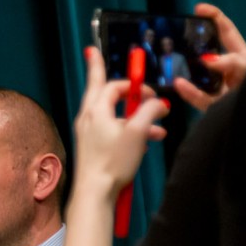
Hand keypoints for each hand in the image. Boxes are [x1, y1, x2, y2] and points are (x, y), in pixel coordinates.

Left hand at [73, 46, 168, 200]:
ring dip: (134, 116)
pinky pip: (111, 130)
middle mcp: (87, 118)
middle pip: (99, 90)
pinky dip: (128, 130)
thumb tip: (157, 103)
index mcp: (95, 110)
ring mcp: (87, 133)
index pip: (112, 84)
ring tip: (157, 128)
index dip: (133, 84)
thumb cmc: (113, 161)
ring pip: (112, 114)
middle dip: (109, 78)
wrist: (94, 192)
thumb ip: (149, 110)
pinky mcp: (92, 146)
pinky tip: (146, 143)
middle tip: (94, 53)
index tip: (148, 90)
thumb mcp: (138, 131)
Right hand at [174, 3, 245, 110]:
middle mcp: (228, 69)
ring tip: (172, 61)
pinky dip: (189, 91)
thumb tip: (208, 58)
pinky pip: (198, 98)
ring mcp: (219, 87)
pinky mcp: (213, 106)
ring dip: (186, 69)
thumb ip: (233, 62)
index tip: (198, 8)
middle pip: (208, 51)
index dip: (213, 16)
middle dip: (193, 43)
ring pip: (199, 76)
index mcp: (242, 55)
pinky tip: (179, 84)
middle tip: (177, 37)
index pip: (226, 30)